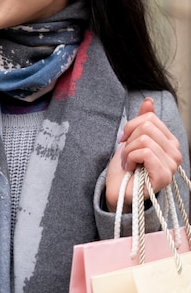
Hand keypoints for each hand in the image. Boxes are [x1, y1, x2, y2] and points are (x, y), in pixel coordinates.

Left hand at [105, 97, 181, 211]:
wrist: (118, 191)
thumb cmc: (125, 167)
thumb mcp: (131, 139)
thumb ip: (142, 121)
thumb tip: (149, 101)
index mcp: (170, 141)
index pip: (149, 118)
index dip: (130, 127)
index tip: (124, 141)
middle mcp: (175, 152)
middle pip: (146, 127)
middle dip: (129, 140)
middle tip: (126, 155)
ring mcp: (172, 165)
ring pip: (144, 140)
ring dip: (128, 151)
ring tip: (128, 163)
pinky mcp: (164, 176)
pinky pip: (145, 152)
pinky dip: (131, 158)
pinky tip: (131, 168)